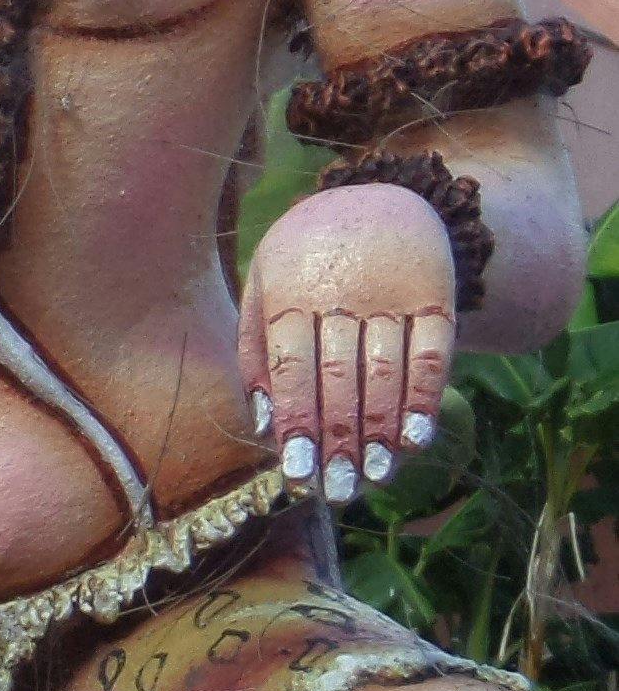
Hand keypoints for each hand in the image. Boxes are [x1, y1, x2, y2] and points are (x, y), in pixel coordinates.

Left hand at [239, 183, 453, 504]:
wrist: (379, 198)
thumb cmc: (310, 256)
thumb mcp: (266, 278)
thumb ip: (256, 345)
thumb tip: (261, 422)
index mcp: (290, 287)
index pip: (291, 364)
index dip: (296, 420)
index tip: (298, 474)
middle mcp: (340, 290)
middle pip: (338, 376)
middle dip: (338, 439)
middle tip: (338, 492)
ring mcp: (389, 292)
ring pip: (385, 371)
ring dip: (381, 430)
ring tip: (375, 477)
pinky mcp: (434, 296)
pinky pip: (432, 354)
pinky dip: (425, 399)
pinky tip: (417, 440)